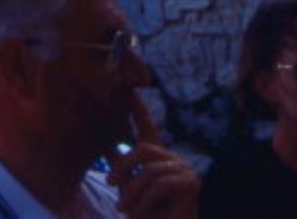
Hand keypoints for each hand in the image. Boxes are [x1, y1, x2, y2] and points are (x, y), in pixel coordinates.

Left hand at [105, 95, 199, 217]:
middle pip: (143, 149)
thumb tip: (106, 147)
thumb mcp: (129, 188)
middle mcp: (174, 160)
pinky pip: (159, 184)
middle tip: (110, 182)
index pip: (147, 128)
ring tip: (124, 208)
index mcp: (158, 158)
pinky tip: (139, 212)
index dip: (138, 109)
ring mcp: (186, 171)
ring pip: (148, 171)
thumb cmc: (146, 215)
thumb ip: (123, 169)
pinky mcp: (190, 185)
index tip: (128, 90)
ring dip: (132, 193)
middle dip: (123, 167)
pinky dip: (143, 200)